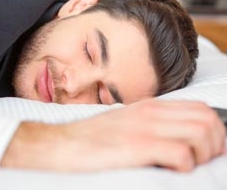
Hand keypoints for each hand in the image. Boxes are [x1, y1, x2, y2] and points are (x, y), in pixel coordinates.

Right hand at [0, 99, 225, 171]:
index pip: (200, 109)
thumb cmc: (95, 138)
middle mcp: (151, 113)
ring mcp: (144, 128)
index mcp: (151, 106)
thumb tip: (179, 136)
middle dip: (215, 144)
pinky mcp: (137, 147)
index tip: (207, 149)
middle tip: (201, 160)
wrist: (64, 144)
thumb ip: (153, 124)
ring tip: (187, 166)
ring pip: (202, 135)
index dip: (214, 130)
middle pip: (208, 120)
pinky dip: (186, 166)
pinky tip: (171, 170)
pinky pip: (182, 154)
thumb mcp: (127, 122)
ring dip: (203, 155)